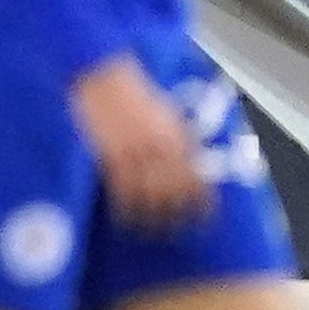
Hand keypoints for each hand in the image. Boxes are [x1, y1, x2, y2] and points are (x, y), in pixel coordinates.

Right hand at [72, 54, 206, 231]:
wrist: (104, 77)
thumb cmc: (137, 91)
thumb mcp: (167, 113)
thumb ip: (179, 137)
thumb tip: (191, 161)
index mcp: (178, 137)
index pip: (196, 178)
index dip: (202, 200)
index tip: (205, 215)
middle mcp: (160, 149)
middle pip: (174, 192)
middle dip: (178, 214)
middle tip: (179, 230)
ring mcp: (134, 154)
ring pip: (148, 195)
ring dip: (152, 217)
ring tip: (154, 232)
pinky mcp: (110, 157)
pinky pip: (121, 190)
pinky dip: (125, 208)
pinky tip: (126, 218)